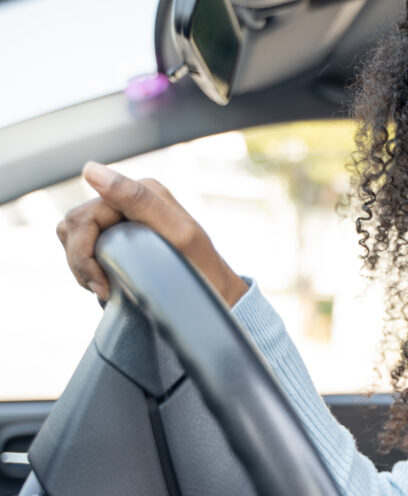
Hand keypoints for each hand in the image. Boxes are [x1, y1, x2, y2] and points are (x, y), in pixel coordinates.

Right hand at [56, 162, 248, 305]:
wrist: (219, 297)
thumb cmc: (204, 270)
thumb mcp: (178, 235)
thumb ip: (138, 200)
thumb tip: (90, 169)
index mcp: (143, 191)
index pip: (84, 217)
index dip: (83, 253)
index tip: (101, 285)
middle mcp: (130, 200)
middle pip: (73, 226)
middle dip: (81, 262)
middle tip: (102, 290)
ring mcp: (123, 219)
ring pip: (73, 237)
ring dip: (82, 267)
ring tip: (106, 288)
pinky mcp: (120, 239)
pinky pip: (84, 249)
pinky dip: (89, 269)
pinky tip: (108, 284)